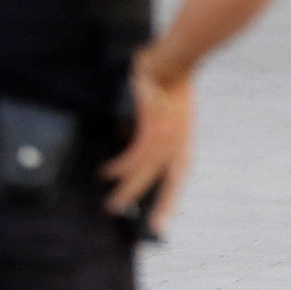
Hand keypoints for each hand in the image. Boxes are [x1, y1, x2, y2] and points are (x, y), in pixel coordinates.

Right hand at [101, 51, 193, 235]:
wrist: (172, 61)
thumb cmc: (164, 82)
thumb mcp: (159, 112)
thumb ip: (143, 129)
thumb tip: (121, 138)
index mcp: (182, 144)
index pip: (176, 182)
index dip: (167, 205)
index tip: (157, 229)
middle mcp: (178, 146)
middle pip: (165, 186)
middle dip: (150, 208)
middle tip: (133, 226)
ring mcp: (168, 138)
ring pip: (146, 175)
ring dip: (126, 191)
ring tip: (111, 204)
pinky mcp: (154, 127)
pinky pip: (135, 155)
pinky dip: (121, 166)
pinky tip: (108, 172)